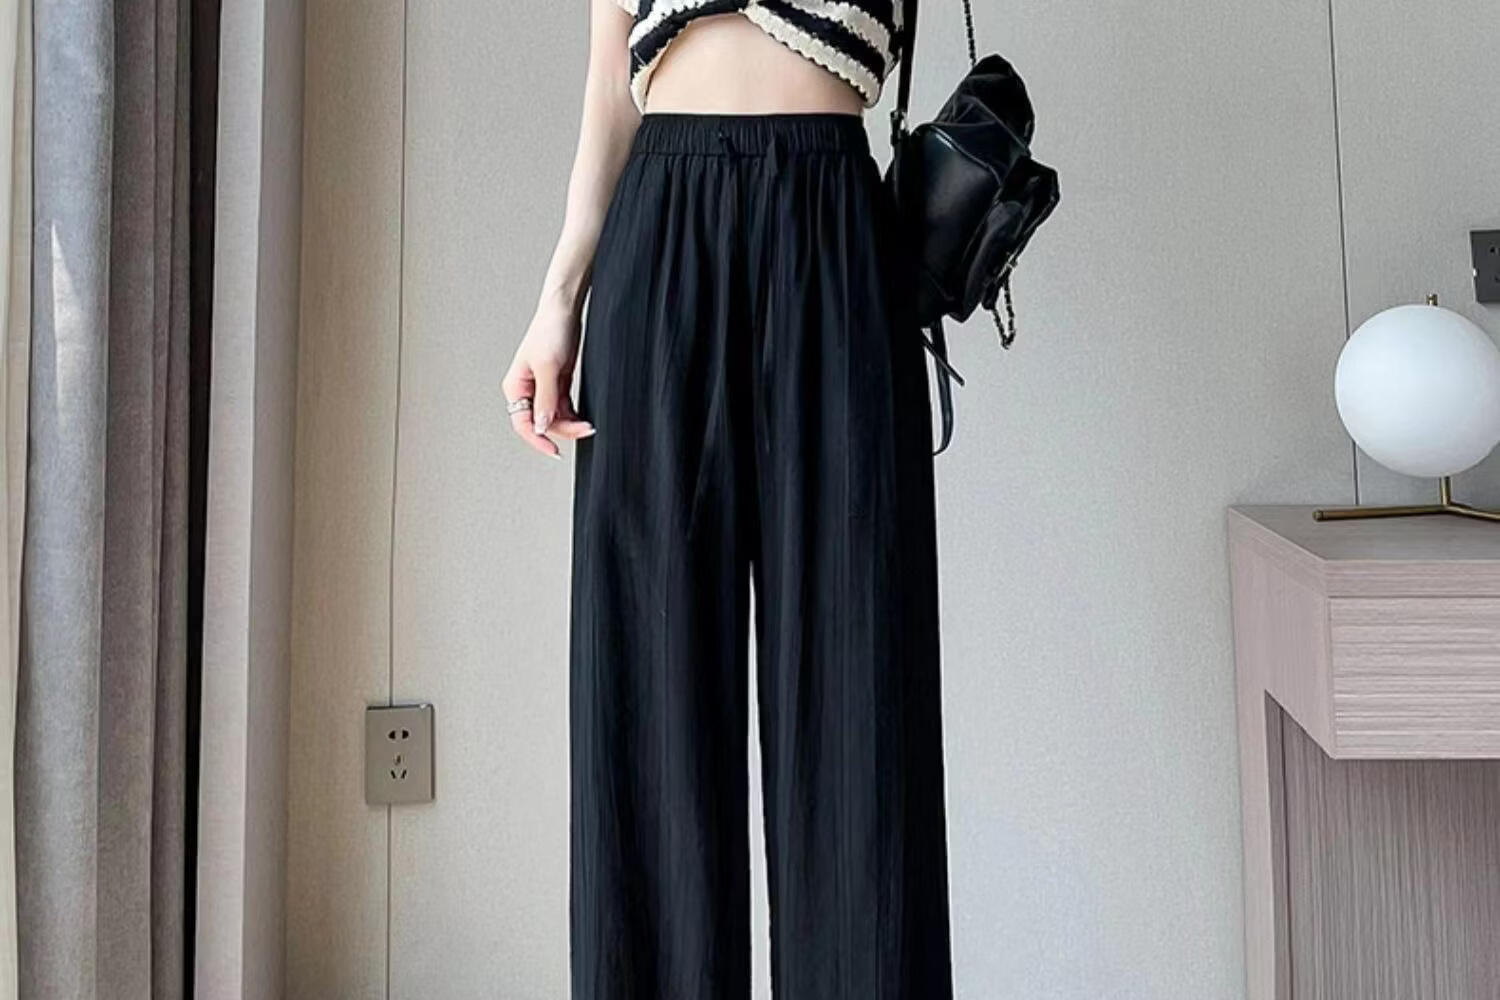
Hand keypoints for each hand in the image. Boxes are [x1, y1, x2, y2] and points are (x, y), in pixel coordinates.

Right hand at [503, 296, 595, 458]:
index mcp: (516, 386)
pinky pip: (564, 408)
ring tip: (588, 425)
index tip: (554, 451)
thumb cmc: (550, 331)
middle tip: (584, 429)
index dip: (538, 439)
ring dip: (571, 424)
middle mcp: (527, 390)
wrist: (565, 310)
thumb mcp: (548, 368)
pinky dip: (574, 415)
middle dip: (563, 429)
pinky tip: (584, 419)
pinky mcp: (558, 383)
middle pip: (543, 423)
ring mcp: (543, 387)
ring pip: (555, 417)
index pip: (523, 423)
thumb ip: (545, 399)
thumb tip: (542, 426)